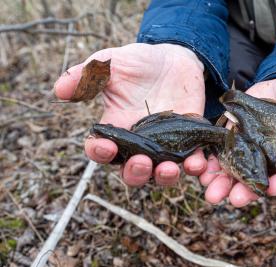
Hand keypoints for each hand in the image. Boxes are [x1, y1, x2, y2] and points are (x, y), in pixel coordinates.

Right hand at [54, 43, 207, 185]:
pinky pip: (190, 161)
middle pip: (131, 172)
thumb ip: (87, 75)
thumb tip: (59, 90)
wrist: (174, 58)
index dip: (99, 152)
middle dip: (135, 172)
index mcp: (116, 129)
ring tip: (168, 169)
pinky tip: (196, 163)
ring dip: (163, 177)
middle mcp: (138, 143)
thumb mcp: (111, 63)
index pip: (101, 150)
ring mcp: (164, 145)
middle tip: (141, 161)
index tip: (105, 146)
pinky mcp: (188, 141)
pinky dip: (193, 166)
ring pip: (160, 174)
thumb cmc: (139, 62)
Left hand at [200, 76, 275, 206]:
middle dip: (247, 191)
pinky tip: (200, 170)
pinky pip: (220, 156)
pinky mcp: (232, 141)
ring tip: (211, 192)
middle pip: (261, 180)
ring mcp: (250, 152)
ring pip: (237, 173)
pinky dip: (210, 165)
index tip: (273, 189)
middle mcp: (272, 160)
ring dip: (224, 184)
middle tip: (234, 200)